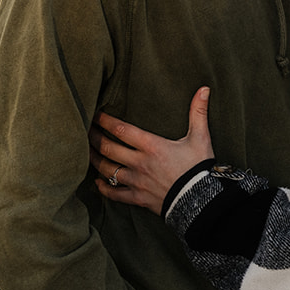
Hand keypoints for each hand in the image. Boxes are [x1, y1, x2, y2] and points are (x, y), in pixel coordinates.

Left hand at [90, 86, 213, 214]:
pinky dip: (104, 187)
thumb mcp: (200, 138)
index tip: (96, 114)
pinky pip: (115, 193)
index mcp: (151, 145)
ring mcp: (136, 181)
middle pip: (107, 148)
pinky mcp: (138, 198)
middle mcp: (139, 162)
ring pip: (107, 169)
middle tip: (85, 130)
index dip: (105, 121)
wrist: (200, 200)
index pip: (121, 130)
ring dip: (94, 160)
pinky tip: (98, 182)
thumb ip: (198, 112)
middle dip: (93, 138)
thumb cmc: (199, 168)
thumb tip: (204, 89)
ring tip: (87, 151)